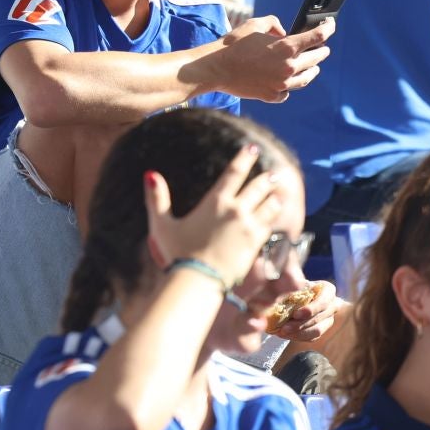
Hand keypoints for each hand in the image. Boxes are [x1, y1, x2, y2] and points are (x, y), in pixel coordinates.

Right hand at [146, 143, 280, 285]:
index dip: (244, 158)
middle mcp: (236, 210)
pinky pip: (270, 227)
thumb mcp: (162, 225)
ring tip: (278, 194)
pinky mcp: (255, 245)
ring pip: (269, 206)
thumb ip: (157, 199)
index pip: (234, 173)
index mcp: (216, 201)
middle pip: (258, 187)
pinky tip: (274, 220)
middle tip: (273, 174)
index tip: (252, 148)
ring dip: (274, 198)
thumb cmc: (178, 253)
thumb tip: (150, 174)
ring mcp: (249, 228)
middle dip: (266, 178)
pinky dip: (273, 220)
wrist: (198, 281)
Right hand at [201, 15, 334, 102]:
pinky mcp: (271, 96)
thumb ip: (274, 24)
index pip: (317, 36)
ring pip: (305, 78)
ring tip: (314, 67)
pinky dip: (289, 86)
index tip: (330, 25)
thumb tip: (282, 33)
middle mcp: (288, 67)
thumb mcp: (255, 24)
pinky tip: (287, 82)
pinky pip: (287, 92)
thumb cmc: (233, 45)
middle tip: (323, 47)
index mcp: (287, 47)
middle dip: (321, 50)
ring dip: (312, 70)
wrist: (215, 69)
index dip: (327, 28)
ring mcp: (281, 84)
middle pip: (315, 59)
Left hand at [267, 279, 343, 343]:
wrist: (296, 295)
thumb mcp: (295, 282)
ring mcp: (328, 319)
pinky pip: (312, 337)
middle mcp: (332, 306)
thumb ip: (292, 284)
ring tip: (282, 332)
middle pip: (319, 318)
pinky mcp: (321, 330)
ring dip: (299, 333)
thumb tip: (287, 289)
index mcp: (328, 291)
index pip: (323, 301)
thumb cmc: (295, 286)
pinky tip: (285, 334)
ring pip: (317, 330)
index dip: (311, 309)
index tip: (295, 314)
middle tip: (284, 328)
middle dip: (300, 324)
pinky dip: (297, 337)